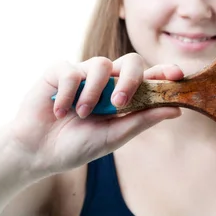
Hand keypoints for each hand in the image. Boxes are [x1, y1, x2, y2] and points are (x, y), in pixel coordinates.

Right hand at [9, 53, 182, 174]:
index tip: (178, 74)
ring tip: (82, 114)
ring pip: (101, 64)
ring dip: (94, 92)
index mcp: (123, 96)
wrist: (38, 153)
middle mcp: (106, 81)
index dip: (164, 73)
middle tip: (121, 102)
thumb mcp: (114, 136)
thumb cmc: (76, 146)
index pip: (148, 78)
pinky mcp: (58, 72)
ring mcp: (83, 74)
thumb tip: (177, 110)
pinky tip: (60, 111)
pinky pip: (72, 70)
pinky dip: (68, 92)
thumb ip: (142, 120)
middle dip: (131, 79)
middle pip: (130, 61)